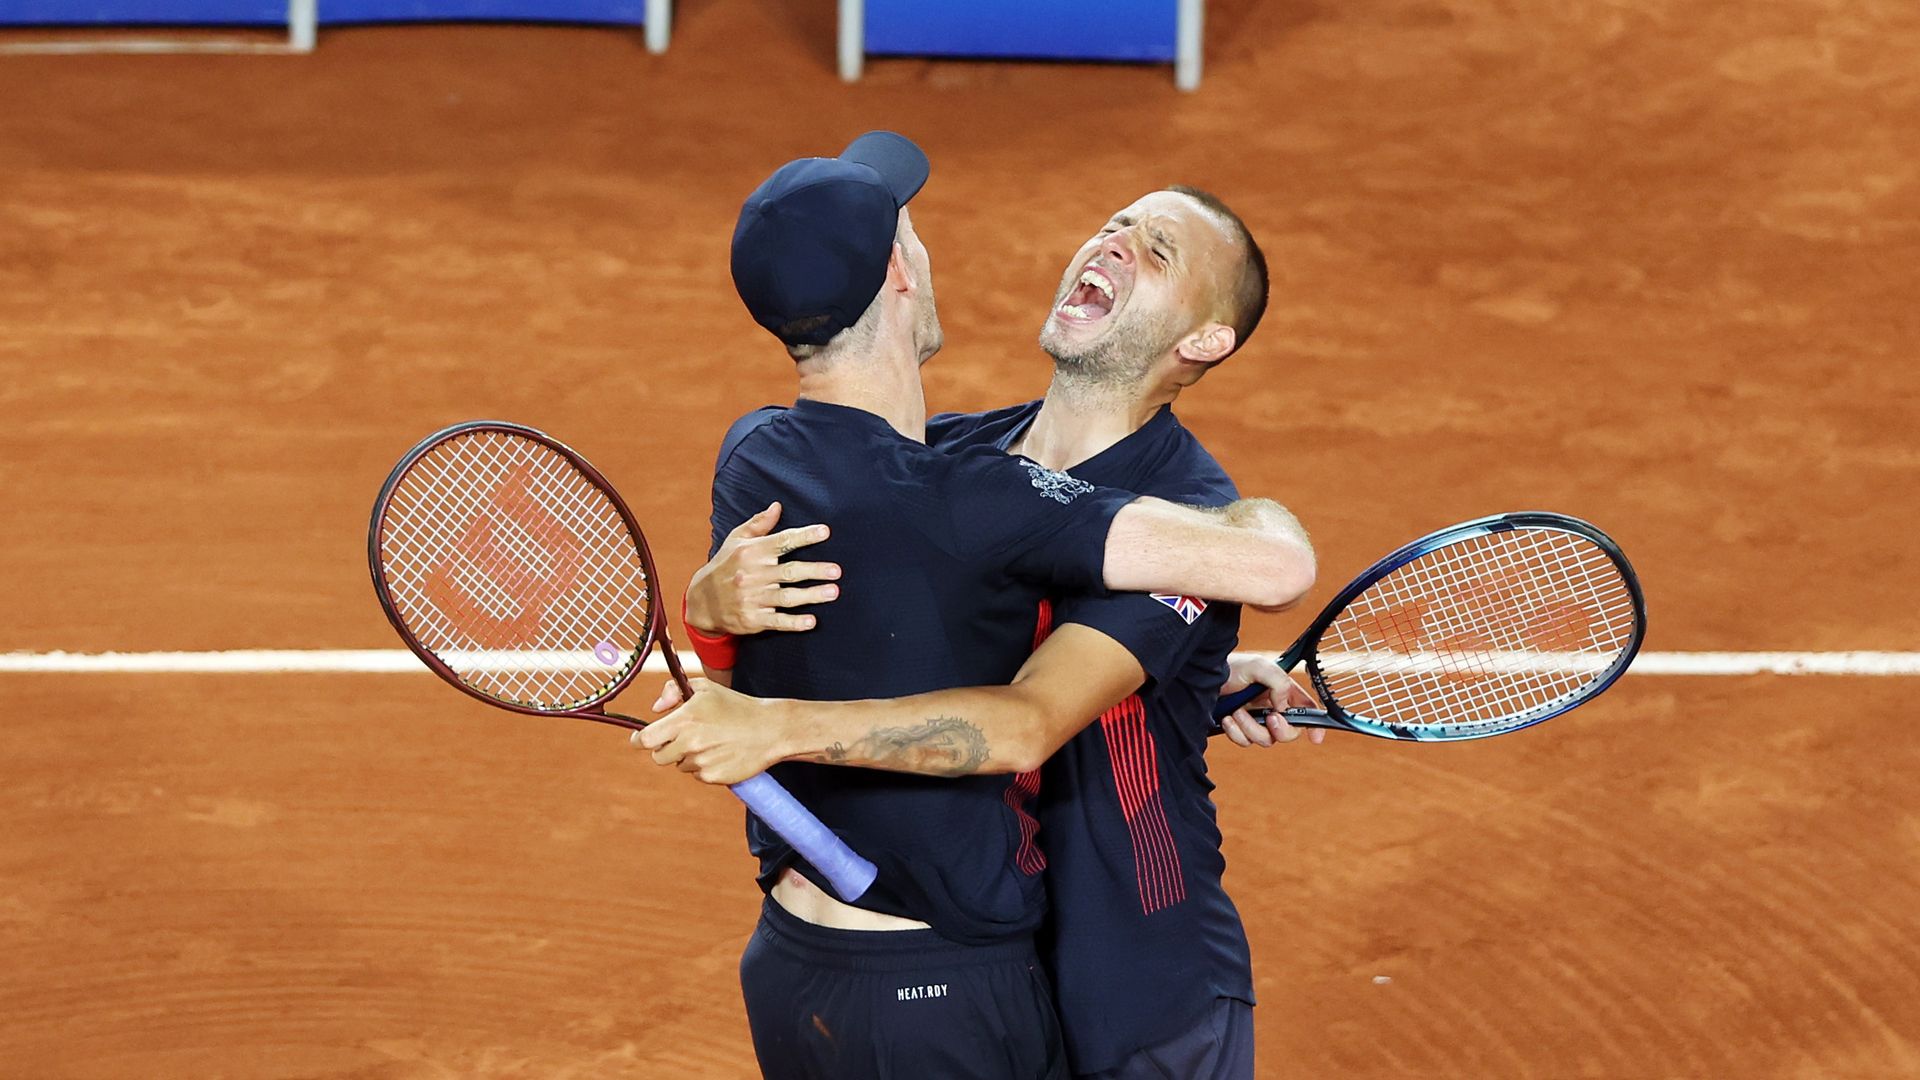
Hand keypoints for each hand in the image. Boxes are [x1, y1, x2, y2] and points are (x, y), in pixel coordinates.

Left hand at [631, 677, 785, 784]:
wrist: (770, 730)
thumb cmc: (736, 706)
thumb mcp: (705, 688)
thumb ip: (673, 690)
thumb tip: (655, 709)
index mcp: (685, 720)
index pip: (646, 739)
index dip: (639, 739)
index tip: (640, 738)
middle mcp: (690, 743)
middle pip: (659, 756)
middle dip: (666, 748)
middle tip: (685, 738)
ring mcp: (701, 762)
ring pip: (679, 765)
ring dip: (687, 757)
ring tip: (712, 742)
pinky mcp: (712, 777)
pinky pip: (697, 775)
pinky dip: (704, 767)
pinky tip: (721, 753)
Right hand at [685, 502, 840, 635]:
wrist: (701, 602)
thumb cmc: (724, 566)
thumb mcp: (736, 541)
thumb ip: (758, 524)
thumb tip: (778, 506)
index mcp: (751, 553)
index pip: (782, 542)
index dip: (804, 536)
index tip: (825, 532)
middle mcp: (752, 575)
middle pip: (789, 571)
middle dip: (814, 570)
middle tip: (836, 570)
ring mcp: (752, 599)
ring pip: (787, 597)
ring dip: (811, 595)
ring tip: (833, 592)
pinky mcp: (753, 619)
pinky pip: (777, 621)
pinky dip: (794, 623)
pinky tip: (811, 622)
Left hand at [1217, 655, 1324, 747]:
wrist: (1201, 679)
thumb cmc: (1230, 667)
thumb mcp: (1258, 666)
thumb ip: (1279, 683)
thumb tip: (1284, 707)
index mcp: (1282, 691)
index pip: (1305, 710)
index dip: (1314, 724)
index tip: (1315, 738)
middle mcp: (1272, 708)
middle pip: (1289, 732)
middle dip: (1281, 729)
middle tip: (1270, 718)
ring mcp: (1255, 721)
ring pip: (1266, 740)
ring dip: (1251, 727)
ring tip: (1237, 711)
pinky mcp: (1240, 730)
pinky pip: (1245, 742)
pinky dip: (1236, 732)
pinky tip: (1227, 718)